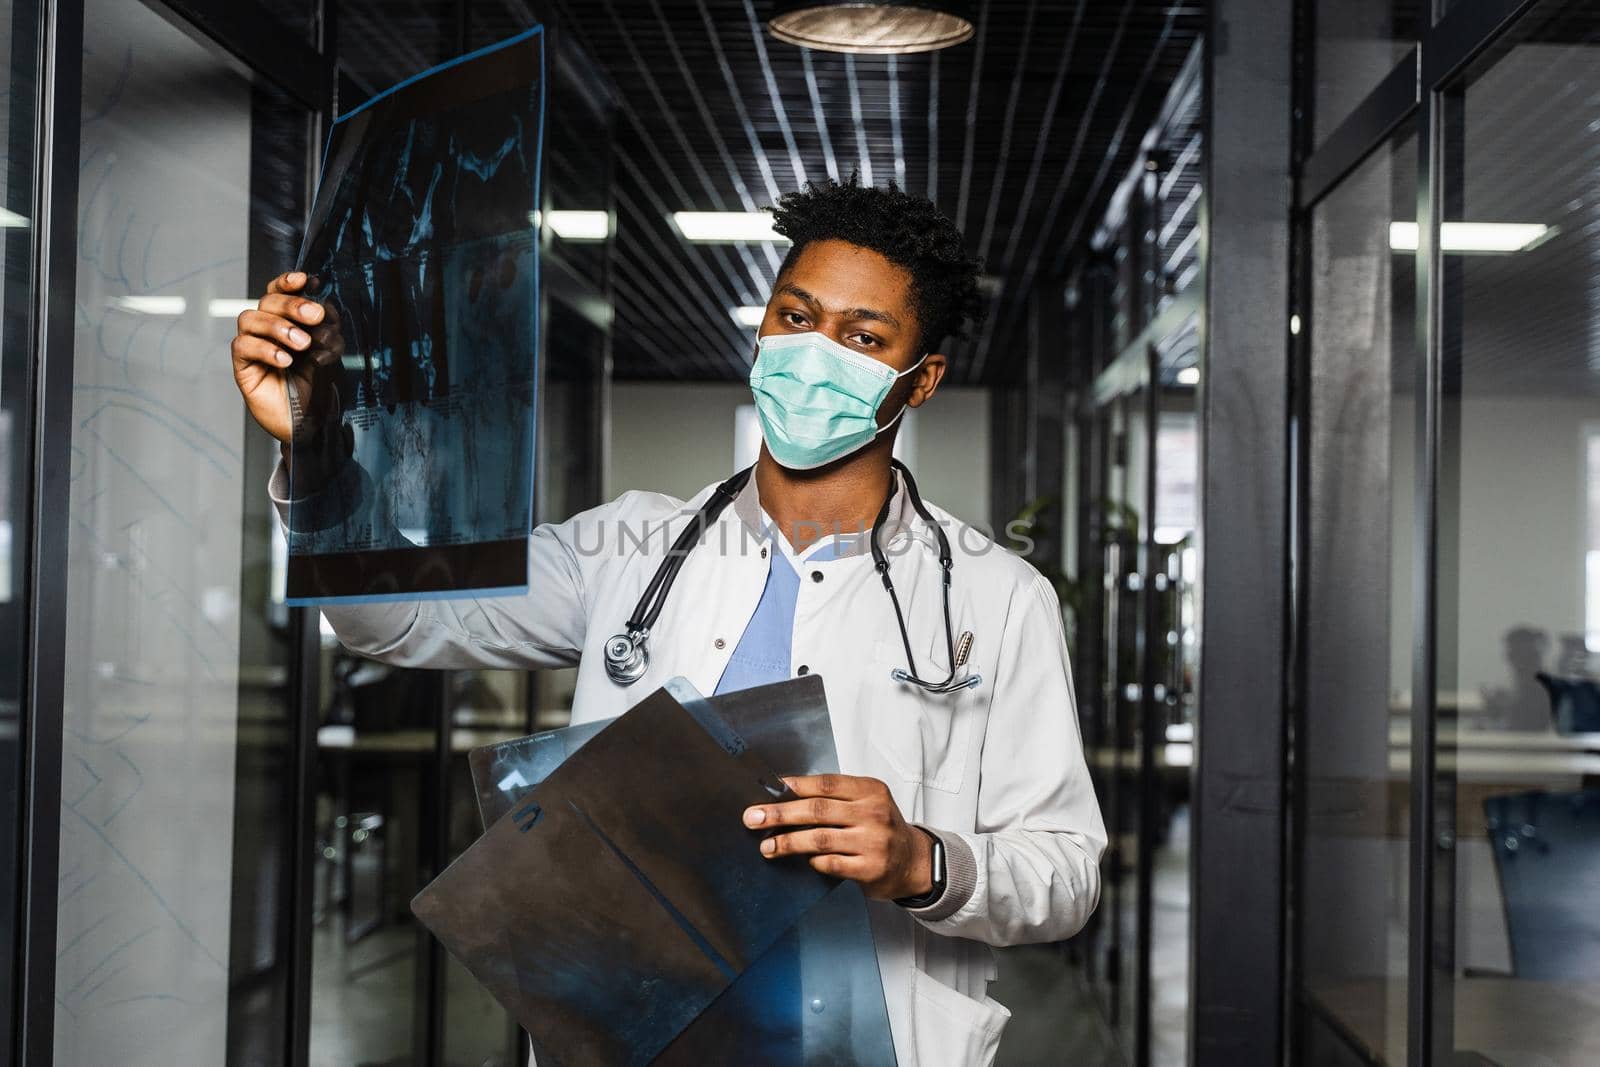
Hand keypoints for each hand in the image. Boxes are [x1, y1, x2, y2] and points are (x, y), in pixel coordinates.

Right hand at [230, 270, 343, 443]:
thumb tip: (325, 310)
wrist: (307, 421)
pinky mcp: (242, 366)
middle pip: (267, 301)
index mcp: (286, 320)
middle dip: (292, 305)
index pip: (279, 292)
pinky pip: (243, 346)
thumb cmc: (315, 385)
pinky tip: (285, 360)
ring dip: (278, 327)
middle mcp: (265, 328)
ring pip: (250, 319)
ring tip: (302, 344)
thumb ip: (328, 331)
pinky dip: (266, 350)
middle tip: (314, 316)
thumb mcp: (328, 353)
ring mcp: (251, 345)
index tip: (304, 279)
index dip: (287, 282)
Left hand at [742, 773, 933, 900]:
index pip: (826, 784)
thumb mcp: (868, 803)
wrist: (914, 861)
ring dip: (788, 842)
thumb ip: (836, 799)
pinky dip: (813, 861)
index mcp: (870, 790)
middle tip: (753, 818)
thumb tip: (785, 797)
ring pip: (820, 838)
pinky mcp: (870, 869)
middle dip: (780, 814)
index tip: (769, 789)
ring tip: (766, 846)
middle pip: (817, 810)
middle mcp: (873, 813)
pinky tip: (802, 860)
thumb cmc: (881, 828)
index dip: (795, 786)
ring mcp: (873, 842)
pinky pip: (831, 864)